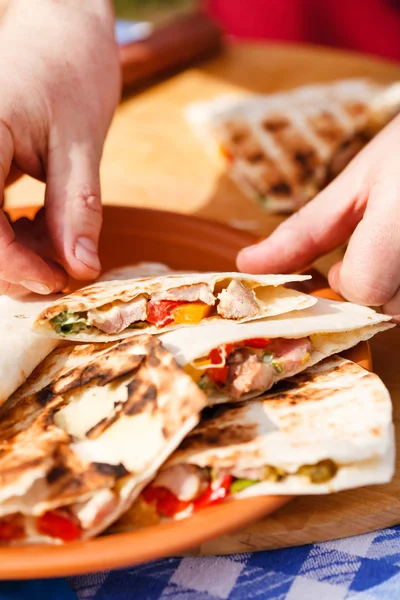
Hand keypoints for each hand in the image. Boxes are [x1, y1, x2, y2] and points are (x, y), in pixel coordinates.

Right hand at [0, 0, 119, 295]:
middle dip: (12, 264)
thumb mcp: (82, 144)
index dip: (13, 266)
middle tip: (61, 267)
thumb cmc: (71, 71)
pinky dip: (10, 232)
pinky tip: (41, 225)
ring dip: (13, 251)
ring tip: (56, 242)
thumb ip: (77, 209)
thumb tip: (81, 269)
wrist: (58, 30)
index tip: (56, 281)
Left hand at [237, 114, 399, 317]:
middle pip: (391, 309)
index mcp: (399, 220)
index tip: (345, 261)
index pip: (365, 288)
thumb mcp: (357, 181)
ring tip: (399, 244)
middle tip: (381, 246)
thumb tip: (248, 265)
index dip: (349, 280)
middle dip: (374, 287)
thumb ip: (305, 231)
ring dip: (397, 288)